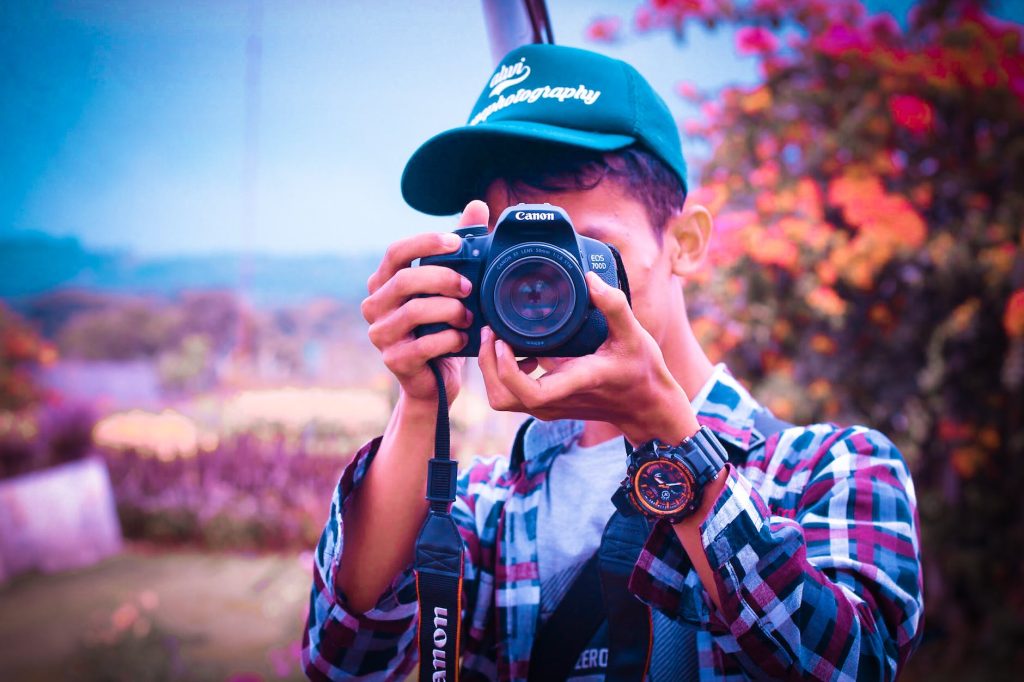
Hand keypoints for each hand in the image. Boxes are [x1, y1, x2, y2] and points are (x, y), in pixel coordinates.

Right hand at [361, 201, 487, 405]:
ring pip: (414, 312)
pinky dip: (448, 339)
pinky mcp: (394, 360)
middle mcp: (375, 306)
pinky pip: (423, 345)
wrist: (434, 382)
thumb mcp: (451, 288)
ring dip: (449, 311)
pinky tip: (461, 338)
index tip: (457, 242)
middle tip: (470, 286)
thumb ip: (460, 249)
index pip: (395, 251)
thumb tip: (476, 206)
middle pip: (405, 280)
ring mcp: (380, 335)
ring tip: (468, 316)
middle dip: (443, 279)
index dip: (425, 242)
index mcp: (384, 282)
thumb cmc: (442, 328)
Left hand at [477, 271, 699, 443]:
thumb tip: (591, 278)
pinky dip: (504, 373)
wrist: (646, 408)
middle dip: (487, 365)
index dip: (506, 368)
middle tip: (490, 331)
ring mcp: (549, 406)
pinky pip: (513, 394)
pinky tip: (519, 350)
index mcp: (576, 383)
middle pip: (502, 397)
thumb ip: (614, 306)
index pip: (529, 392)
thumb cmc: (641, 372)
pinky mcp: (548, 404)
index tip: (502, 340)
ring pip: (503, 398)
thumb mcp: (635, 335)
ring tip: (498, 337)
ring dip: (493, 369)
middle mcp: (556, 400)